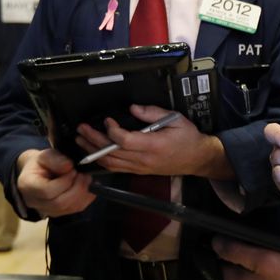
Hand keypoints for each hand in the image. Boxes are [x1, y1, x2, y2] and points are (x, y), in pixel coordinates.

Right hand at [16, 148, 94, 217]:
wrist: (38, 172)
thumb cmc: (41, 163)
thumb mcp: (45, 155)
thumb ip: (55, 159)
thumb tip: (69, 166)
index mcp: (28, 186)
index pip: (47, 191)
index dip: (64, 182)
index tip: (73, 170)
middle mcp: (35, 202)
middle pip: (59, 203)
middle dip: (76, 188)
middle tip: (83, 174)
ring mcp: (47, 210)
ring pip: (69, 208)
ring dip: (82, 192)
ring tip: (85, 178)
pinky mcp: (59, 213)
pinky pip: (76, 209)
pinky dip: (85, 197)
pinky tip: (86, 186)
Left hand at [76, 105, 234, 179]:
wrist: (197, 158)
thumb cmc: (188, 138)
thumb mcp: (175, 119)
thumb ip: (153, 113)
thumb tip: (133, 109)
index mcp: (154, 145)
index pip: (125, 141)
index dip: (112, 131)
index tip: (108, 120)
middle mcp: (144, 159)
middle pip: (112, 152)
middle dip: (94, 140)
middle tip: (82, 129)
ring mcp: (140, 167)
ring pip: (111, 162)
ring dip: (93, 151)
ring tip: (82, 140)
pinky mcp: (139, 171)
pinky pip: (116, 168)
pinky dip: (102, 161)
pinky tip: (94, 153)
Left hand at [212, 237, 279, 279]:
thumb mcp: (262, 257)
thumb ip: (235, 250)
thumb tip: (213, 242)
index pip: (220, 264)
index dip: (224, 248)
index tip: (232, 235)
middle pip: (235, 272)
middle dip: (240, 258)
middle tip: (252, 241)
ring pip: (249, 278)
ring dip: (254, 267)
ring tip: (265, 252)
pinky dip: (265, 276)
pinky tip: (276, 268)